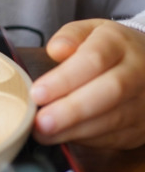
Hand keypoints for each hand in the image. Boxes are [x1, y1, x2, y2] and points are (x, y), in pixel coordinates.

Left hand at [30, 19, 144, 148]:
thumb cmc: (109, 48)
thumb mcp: (89, 31)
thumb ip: (69, 36)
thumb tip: (56, 49)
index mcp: (119, 43)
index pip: (93, 60)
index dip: (64, 79)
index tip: (37, 93)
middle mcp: (138, 71)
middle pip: (109, 92)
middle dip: (72, 110)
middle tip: (41, 121)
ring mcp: (144, 101)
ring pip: (113, 119)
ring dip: (76, 130)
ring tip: (44, 133)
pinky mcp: (143, 126)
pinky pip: (116, 137)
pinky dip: (87, 140)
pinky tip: (65, 137)